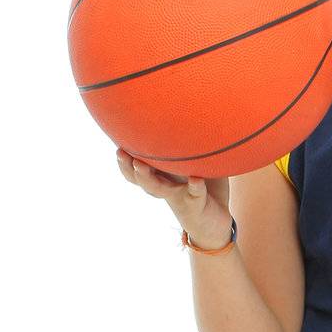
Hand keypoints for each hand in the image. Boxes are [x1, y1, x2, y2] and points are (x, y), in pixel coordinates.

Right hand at [116, 150, 232, 246]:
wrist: (216, 223)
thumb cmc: (206, 186)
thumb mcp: (199, 161)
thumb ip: (191, 142)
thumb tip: (190, 108)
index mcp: (162, 174)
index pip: (137, 163)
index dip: (125, 154)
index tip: (115, 139)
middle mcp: (165, 186)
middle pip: (139, 178)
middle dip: (127, 165)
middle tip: (119, 151)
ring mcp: (177, 196)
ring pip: (158, 189)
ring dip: (148, 178)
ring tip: (140, 166)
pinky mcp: (194, 205)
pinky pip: (193, 195)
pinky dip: (194, 187)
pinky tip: (196, 179)